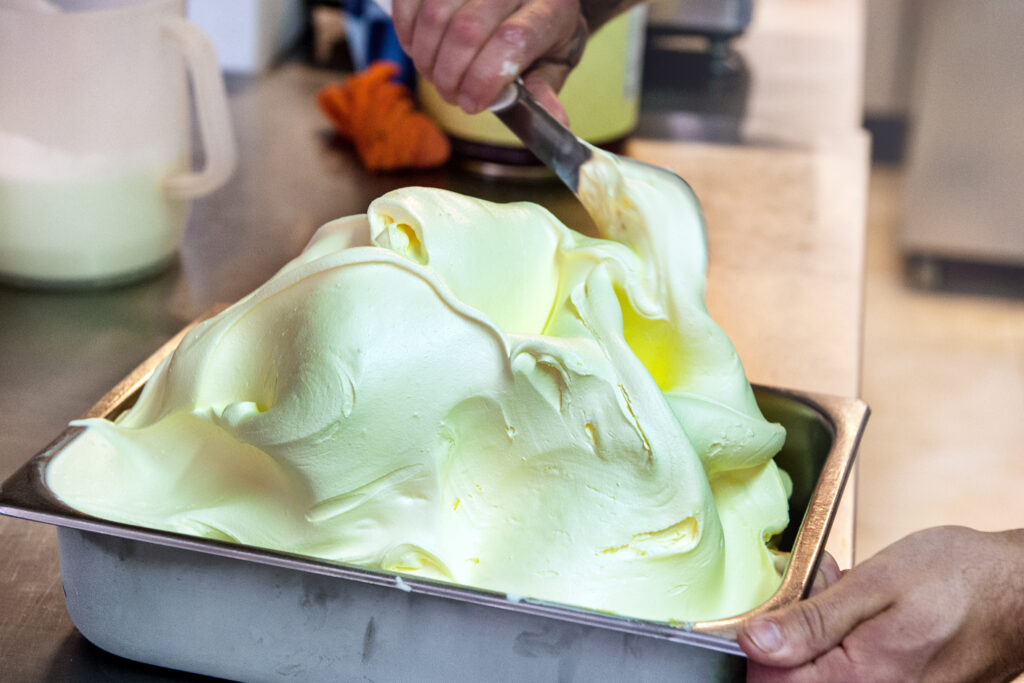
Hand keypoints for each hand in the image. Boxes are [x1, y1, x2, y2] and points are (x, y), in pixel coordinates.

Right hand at [391, 0, 588, 123]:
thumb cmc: (544, 34)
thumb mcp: (555, 62)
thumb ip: (545, 89)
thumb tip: (556, 121)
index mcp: (550, 9)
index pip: (512, 40)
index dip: (484, 78)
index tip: (472, 104)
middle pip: (467, 30)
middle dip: (450, 75)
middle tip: (451, 96)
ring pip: (436, 14)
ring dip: (427, 56)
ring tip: (435, 75)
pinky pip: (411, 0)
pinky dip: (406, 30)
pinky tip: (416, 48)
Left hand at [739, 526, 1023, 681]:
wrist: (1020, 590)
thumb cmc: (960, 577)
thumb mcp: (877, 582)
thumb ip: (812, 619)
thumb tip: (754, 642)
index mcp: (863, 676)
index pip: (771, 681)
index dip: (762, 641)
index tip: (777, 606)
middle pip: (796, 679)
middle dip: (793, 635)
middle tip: (821, 589)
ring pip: (824, 675)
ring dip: (821, 638)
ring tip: (848, 596)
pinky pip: (853, 676)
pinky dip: (846, 646)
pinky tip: (865, 617)